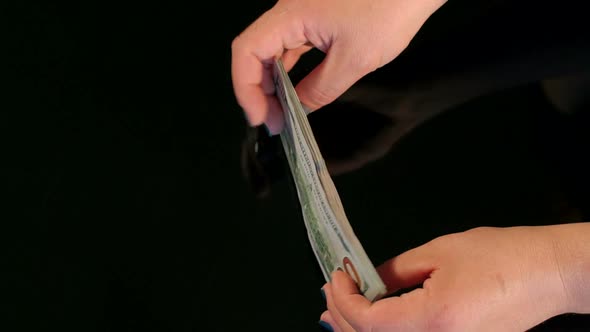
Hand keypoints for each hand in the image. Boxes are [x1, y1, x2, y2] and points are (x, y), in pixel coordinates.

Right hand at [231, 0, 446, 133]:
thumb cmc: (389, 12)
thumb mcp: (354, 60)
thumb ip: (320, 89)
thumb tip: (299, 109)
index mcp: (290, 15)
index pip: (246, 51)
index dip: (245, 89)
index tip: (260, 118)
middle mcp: (288, 12)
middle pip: (254, 53)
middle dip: (258, 92)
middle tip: (275, 124)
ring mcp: (300, 14)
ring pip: (271, 52)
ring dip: (272, 85)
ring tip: (283, 115)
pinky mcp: (313, 19)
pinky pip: (290, 48)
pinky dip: (288, 73)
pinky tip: (294, 93)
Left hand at [320, 225, 589, 331]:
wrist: (546, 274)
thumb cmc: (498, 255)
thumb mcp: (438, 253)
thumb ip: (394, 271)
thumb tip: (366, 280)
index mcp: (430, 321)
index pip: (367, 321)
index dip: (343, 298)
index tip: (335, 274)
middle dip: (342, 316)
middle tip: (329, 289)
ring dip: (357, 328)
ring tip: (337, 307)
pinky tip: (370, 320)